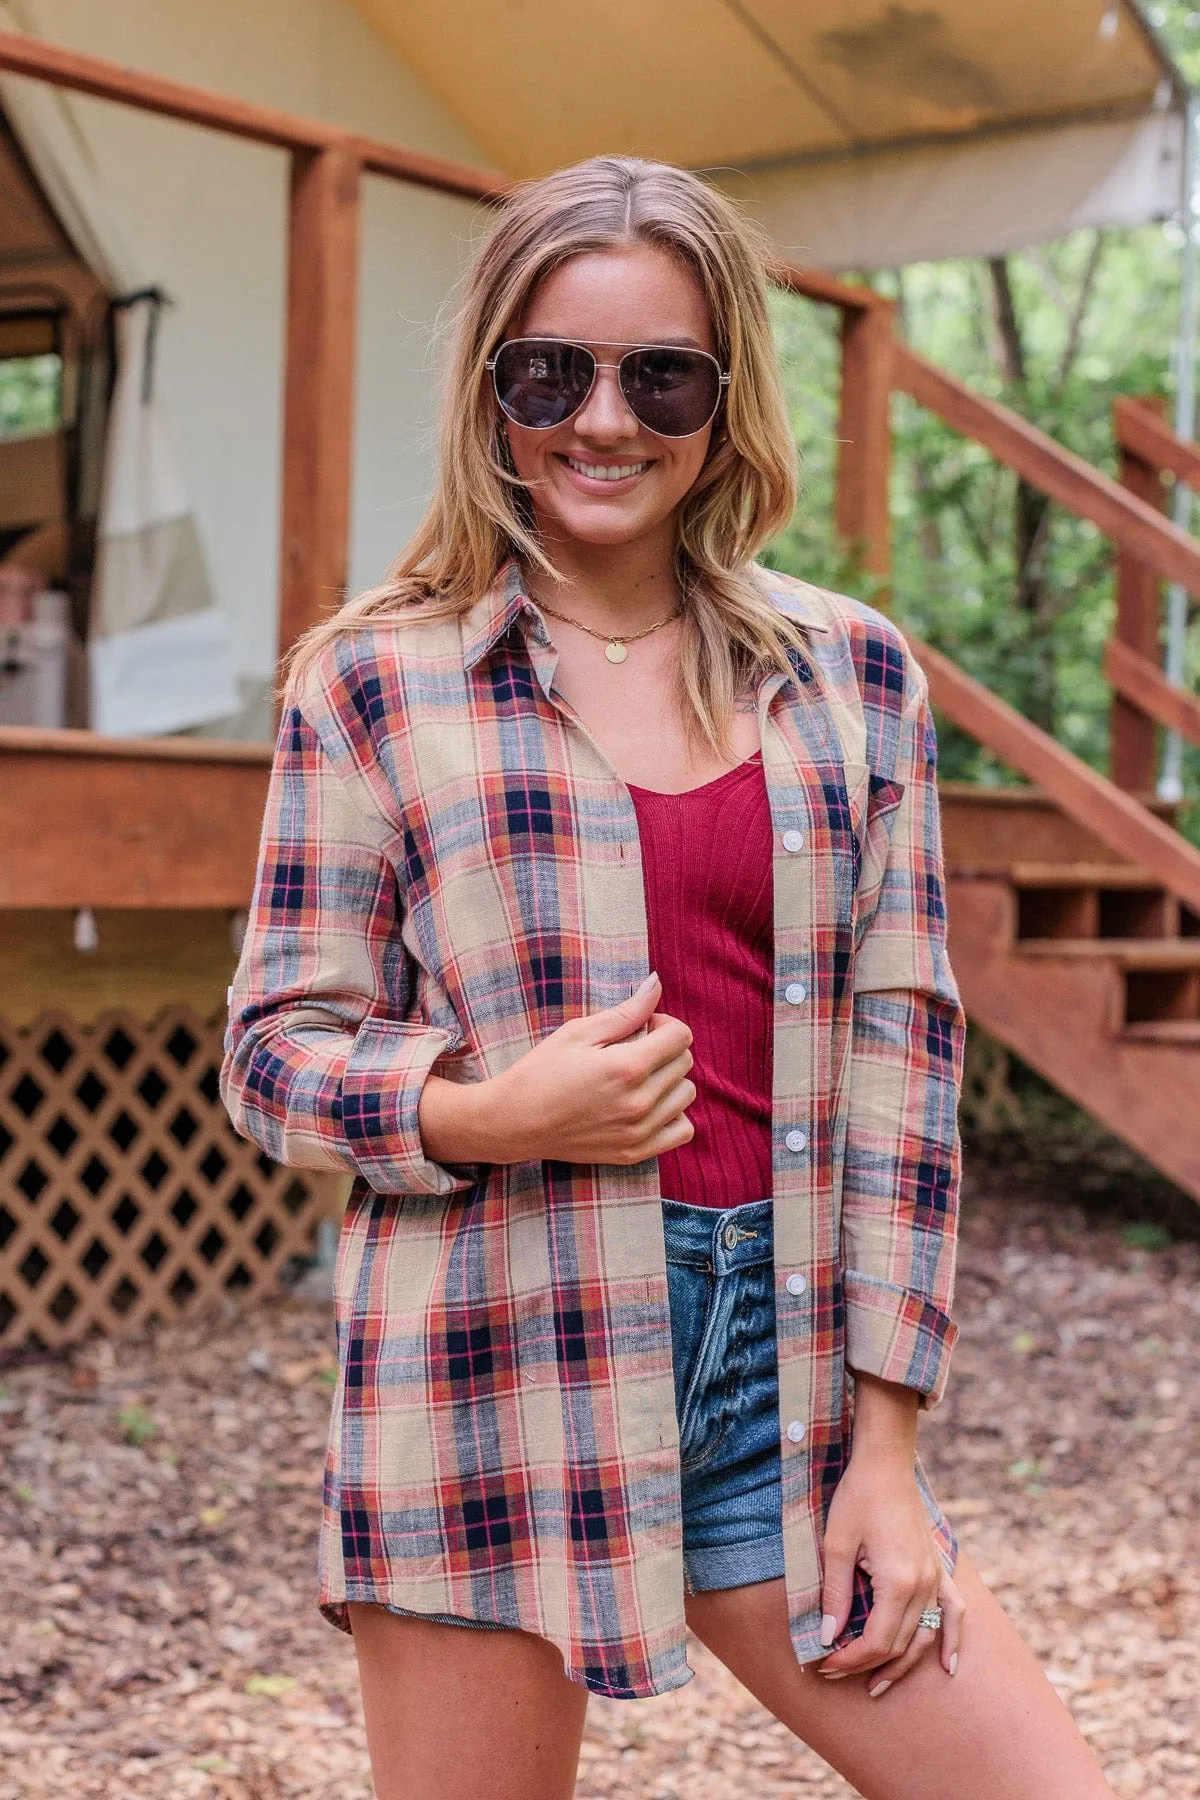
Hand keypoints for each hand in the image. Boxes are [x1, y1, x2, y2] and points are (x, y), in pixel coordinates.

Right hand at [418, 972, 695, 1166]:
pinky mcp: (635, 1153)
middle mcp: (639, 1102)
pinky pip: (682, 1130)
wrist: (514, 1122)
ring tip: (639, 1077)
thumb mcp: (578, 1032)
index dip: (664, 1023)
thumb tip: (656, 984)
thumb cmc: (541, 1071)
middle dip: (666, 1048)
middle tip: (634, 1049)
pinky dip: (673, 1114)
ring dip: (670, 1079)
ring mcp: (639, 1132)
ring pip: (686, 1095)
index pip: (681, 1036)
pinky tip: (648, 1104)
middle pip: (685, 1063)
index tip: (643, 1026)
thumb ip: (626, 1011)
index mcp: (627, 1067)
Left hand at [816, 1451, 964, 1693]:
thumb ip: (836, 1595)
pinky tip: (949, 1667)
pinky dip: (952, 1641)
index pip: (877, 1641)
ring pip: (924, 1638)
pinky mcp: (939, 1569)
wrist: (885, 1463)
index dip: (850, 1660)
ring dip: (901, 1665)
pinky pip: (954, 1614)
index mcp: (898, 1581)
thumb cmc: (857, 1497)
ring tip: (876, 1684)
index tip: (824, 1664)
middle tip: (834, 1672)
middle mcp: (924, 1585)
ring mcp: (936, 1578)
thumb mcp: (836, 1544)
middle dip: (866, 1665)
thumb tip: (829, 1637)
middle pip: (899, 1645)